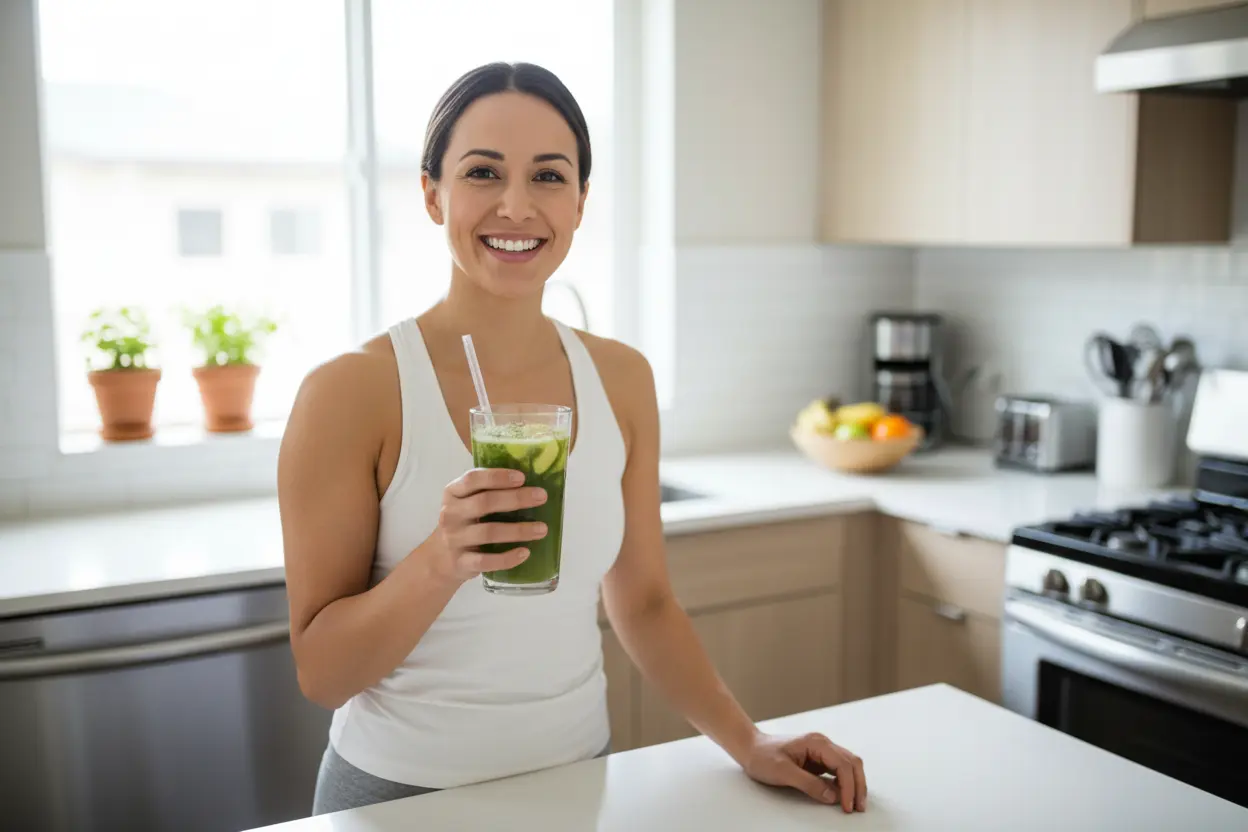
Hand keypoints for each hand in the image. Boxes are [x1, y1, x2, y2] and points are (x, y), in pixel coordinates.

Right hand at [427, 468, 548, 584]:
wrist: (440, 558)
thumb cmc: (463, 522)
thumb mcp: (466, 502)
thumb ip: (488, 490)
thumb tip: (530, 484)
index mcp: (453, 493)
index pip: (473, 479)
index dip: (497, 477)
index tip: (522, 477)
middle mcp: (451, 514)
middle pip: (484, 503)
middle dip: (516, 499)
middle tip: (542, 497)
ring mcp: (454, 539)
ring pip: (489, 532)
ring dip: (519, 530)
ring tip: (542, 528)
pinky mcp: (461, 563)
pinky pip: (486, 561)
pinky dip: (507, 558)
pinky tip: (525, 553)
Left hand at [742, 732, 866, 812]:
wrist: (750, 748)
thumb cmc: (762, 756)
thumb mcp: (783, 772)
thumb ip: (809, 783)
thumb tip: (833, 796)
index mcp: (816, 742)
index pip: (843, 765)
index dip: (849, 787)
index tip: (848, 806)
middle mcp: (822, 744)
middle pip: (852, 763)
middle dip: (858, 786)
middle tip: (858, 807)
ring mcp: (821, 751)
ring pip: (848, 766)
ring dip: (854, 784)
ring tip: (855, 804)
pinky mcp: (817, 760)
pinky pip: (838, 770)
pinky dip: (844, 783)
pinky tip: (843, 795)